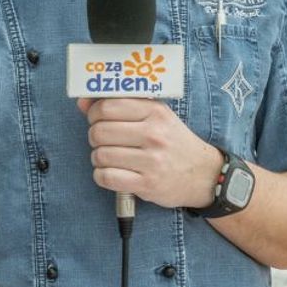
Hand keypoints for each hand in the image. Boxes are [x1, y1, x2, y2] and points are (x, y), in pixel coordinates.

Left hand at [77, 97, 223, 209]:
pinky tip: (112, 173)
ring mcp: (151, 161)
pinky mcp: (147, 184)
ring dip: (98, 158)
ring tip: (110, 158)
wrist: (204, 174)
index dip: (94, 114)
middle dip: (94, 137)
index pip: (108, 106)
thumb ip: (120, 106)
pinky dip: (102, 176)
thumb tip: (82, 102)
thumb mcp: (154, 116)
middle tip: (104, 141)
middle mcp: (154, 134)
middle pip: (99, 132)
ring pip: (100, 155)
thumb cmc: (173, 142)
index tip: (98, 119)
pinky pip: (107, 178)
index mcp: (155, 112)